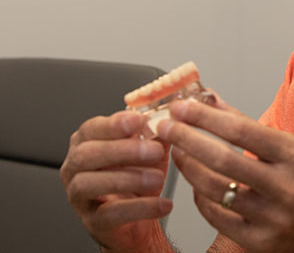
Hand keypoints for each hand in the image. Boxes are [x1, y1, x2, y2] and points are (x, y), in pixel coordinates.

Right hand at [60, 111, 172, 251]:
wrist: (141, 217)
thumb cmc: (140, 177)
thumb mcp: (151, 150)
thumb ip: (157, 133)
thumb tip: (171, 117)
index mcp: (86, 143)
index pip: (91, 128)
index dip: (113, 124)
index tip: (138, 120)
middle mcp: (74, 168)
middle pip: (86, 155)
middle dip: (122, 150)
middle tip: (154, 151)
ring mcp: (79, 196)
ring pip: (89, 184)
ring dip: (127, 178)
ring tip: (158, 178)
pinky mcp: (92, 222)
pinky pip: (110, 215)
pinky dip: (140, 208)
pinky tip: (163, 204)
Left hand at [157, 96, 293, 252]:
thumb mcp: (293, 148)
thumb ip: (251, 126)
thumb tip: (212, 101)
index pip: (242, 131)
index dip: (206, 117)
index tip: (182, 107)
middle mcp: (285, 186)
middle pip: (223, 159)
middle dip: (187, 139)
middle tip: (165, 127)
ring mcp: (272, 217)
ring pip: (214, 189)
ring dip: (188, 167)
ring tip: (176, 152)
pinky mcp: (259, 241)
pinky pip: (217, 217)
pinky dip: (200, 198)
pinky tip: (195, 184)